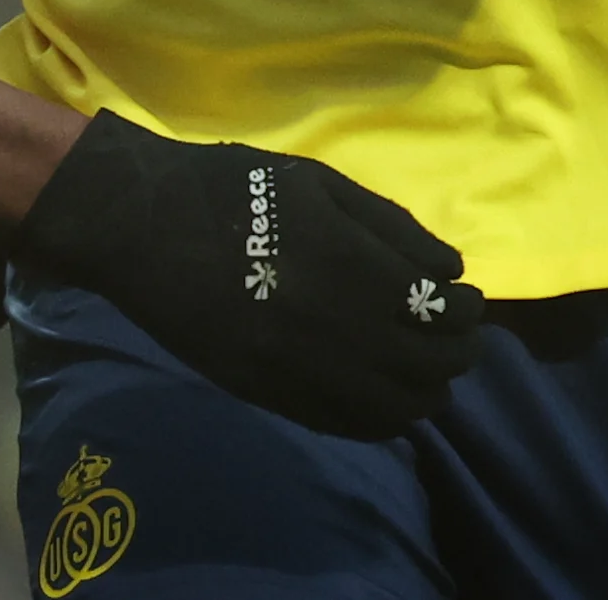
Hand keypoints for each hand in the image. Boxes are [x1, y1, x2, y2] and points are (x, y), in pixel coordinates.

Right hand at [14, 111, 481, 440]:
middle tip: (455, 335)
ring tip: (422, 367)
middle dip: (457, 352)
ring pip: (397, 407)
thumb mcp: (317, 182)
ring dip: (425, 390)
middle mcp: (335, 326)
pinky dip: (381, 417)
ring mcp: (300, 368)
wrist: (140, 225)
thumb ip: (389, 226)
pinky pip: (347, 425)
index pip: (441, 312)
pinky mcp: (269, 393)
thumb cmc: (230, 188)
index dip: (467, 313)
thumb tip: (449, 271)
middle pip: (430, 366)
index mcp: (351, 264)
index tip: (465, 301)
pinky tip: (382, 393)